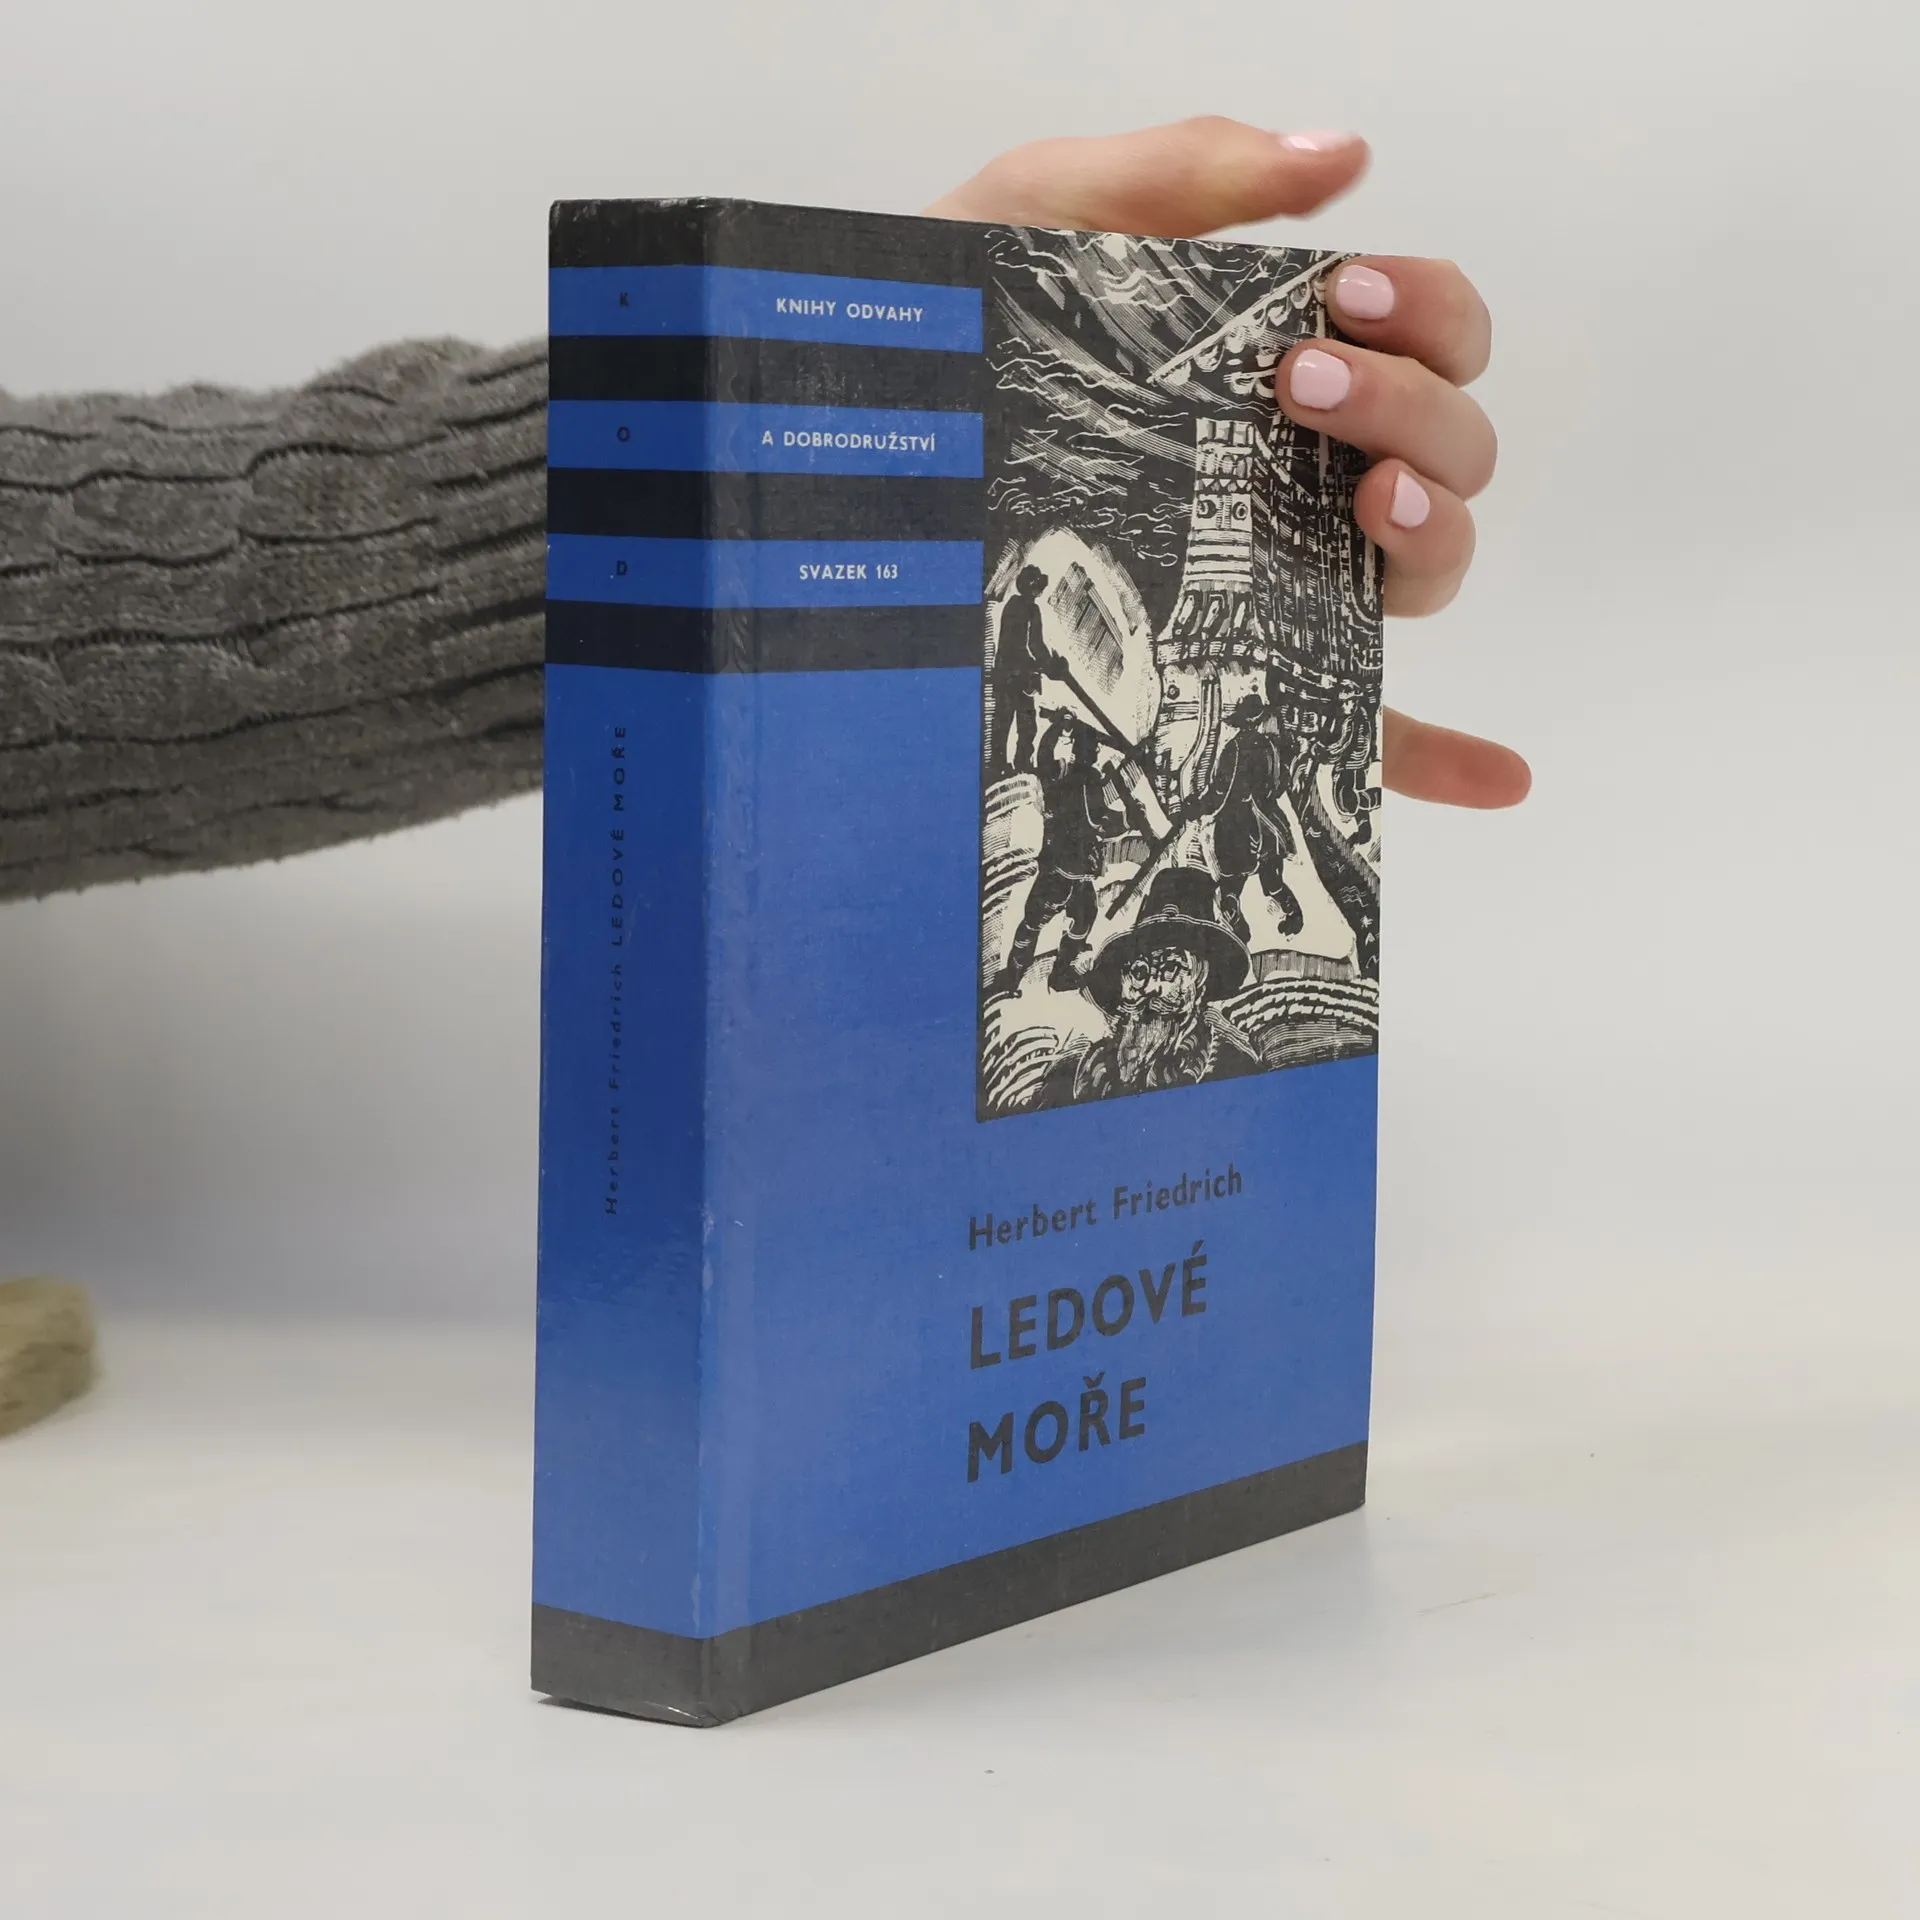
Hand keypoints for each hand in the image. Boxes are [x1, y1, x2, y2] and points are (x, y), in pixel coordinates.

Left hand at [928, 117, 1529, 810]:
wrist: (851, 466)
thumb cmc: (939, 343)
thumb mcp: (1040, 219)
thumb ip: (1181, 173)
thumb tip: (1342, 155)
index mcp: (1273, 369)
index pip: (1427, 334)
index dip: (1429, 311)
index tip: (1349, 299)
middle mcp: (1298, 475)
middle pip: (1453, 445)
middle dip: (1416, 404)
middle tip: (1302, 388)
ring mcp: (1280, 583)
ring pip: (1431, 565)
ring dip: (1440, 530)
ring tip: (1367, 507)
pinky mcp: (1249, 683)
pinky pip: (1370, 732)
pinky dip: (1446, 756)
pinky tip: (1496, 775)